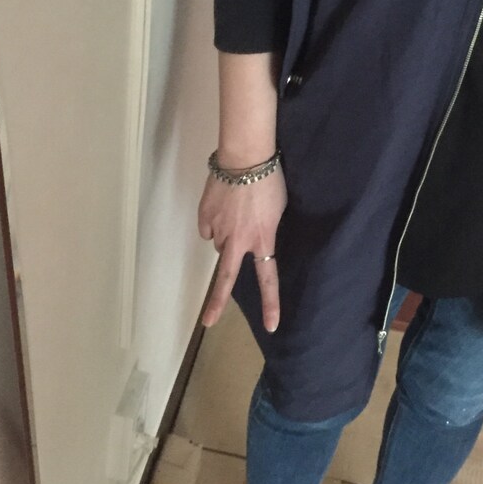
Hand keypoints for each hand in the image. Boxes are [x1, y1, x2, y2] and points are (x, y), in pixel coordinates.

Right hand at [198, 165, 287, 332]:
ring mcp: (219, 229)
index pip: (268, 278)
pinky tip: (221, 207)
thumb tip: (244, 240)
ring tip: (235, 215)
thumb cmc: (270, 180)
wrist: (245, 157)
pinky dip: (213, 223)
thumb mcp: (277, 210)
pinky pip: (208, 228)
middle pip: (226, 277)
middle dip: (216, 302)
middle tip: (208, 322)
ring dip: (226, 239)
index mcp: (263, 239)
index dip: (270, 303)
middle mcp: (239, 240)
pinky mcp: (204, 216)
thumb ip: (264, 231)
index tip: (270, 326)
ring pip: (220, 245)